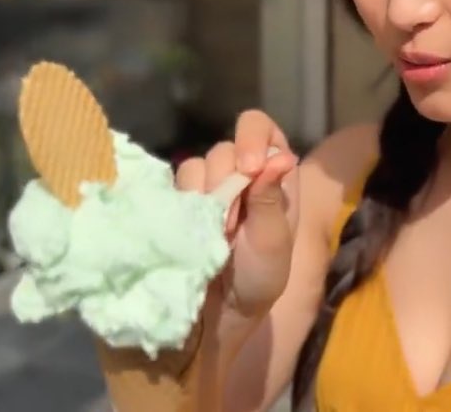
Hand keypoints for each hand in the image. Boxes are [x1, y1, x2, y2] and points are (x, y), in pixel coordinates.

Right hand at [175, 111, 298, 332]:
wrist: (213, 320)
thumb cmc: (255, 282)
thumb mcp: (272, 244)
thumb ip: (272, 199)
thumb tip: (281, 156)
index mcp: (273, 179)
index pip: (262, 129)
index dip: (252, 136)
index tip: (248, 167)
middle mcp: (239, 177)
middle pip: (225, 148)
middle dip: (226, 182)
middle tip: (229, 225)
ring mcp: (205, 191)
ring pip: (194, 167)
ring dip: (202, 198)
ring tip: (210, 236)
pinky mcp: (175, 205)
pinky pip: (169, 187)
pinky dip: (178, 205)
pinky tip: (185, 231)